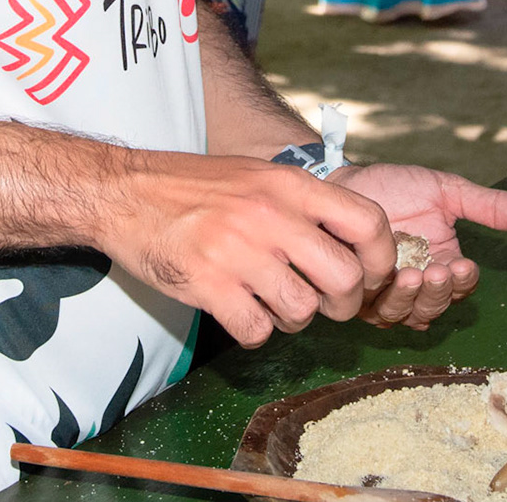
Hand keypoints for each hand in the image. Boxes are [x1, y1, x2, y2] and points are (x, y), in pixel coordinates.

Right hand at [97, 153, 393, 348]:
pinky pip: (256, 330)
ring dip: (295, 318)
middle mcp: (272, 215)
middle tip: (325, 303)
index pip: (369, 222)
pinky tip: (241, 311)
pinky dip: (254, 331)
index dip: (381, 258)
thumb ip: (305, 203)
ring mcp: (239, 251)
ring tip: (274, 303)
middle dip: (344, 303)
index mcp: (291, 185)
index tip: (369, 274)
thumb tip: (354, 242)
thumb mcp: (259, 175)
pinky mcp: (208, 284)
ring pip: (303, 310)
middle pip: (345, 278)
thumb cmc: (195, 187)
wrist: (124, 192)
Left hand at [330, 163, 506, 330]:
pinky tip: (383, 279)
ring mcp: (385, 294)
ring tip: (411, 273)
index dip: (464, 283)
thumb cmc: (396, 186)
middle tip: (437, 270)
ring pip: (407, 317)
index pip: (461, 288)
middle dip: (439, 293)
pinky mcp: (356, 297)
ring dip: (412, 300)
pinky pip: (373, 313)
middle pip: (436, 308)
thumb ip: (496, 208)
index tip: (463, 265)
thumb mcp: (450, 192)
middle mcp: (416, 285)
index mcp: (443, 263)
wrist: (344, 181)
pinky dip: (382, 301)